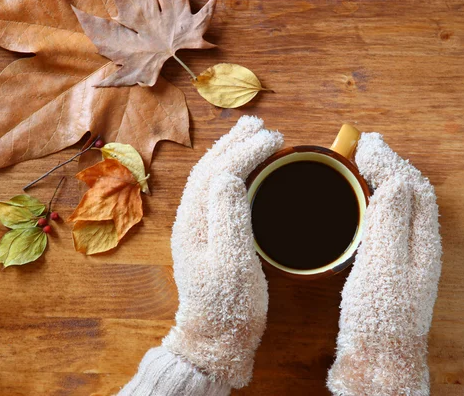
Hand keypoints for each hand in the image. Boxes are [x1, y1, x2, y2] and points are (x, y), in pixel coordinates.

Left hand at [118, 116, 283, 394]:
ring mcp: (195, 228)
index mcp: (195, 223)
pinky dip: (228, 172)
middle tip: (258, 123)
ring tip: (248, 133)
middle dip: (233, 143)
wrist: (214, 339)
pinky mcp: (204, 237)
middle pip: (210, 169)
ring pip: (210, 178)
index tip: (272, 136)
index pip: (219, 172)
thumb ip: (229, 217)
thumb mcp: (233, 263)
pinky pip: (214, 192)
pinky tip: (239, 169)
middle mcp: (190, 220)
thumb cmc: (229, 306)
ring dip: (228, 153)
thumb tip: (227, 174)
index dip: (245, 151)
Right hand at [327, 133, 441, 395]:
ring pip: (402, 206)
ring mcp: (406, 257)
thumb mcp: (383, 264)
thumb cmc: (379, 316)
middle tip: (366, 145)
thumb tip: (397, 179)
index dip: (391, 161)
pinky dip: (377, 201)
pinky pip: (389, 220)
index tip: (367, 143)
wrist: (378, 358)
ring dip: (386, 179)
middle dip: (391, 164)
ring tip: (366, 164)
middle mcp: (419, 246)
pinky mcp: (390, 267)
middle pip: (412, 193)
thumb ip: (390, 221)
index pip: (413, 187)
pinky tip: (363, 203)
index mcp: (421, 242)